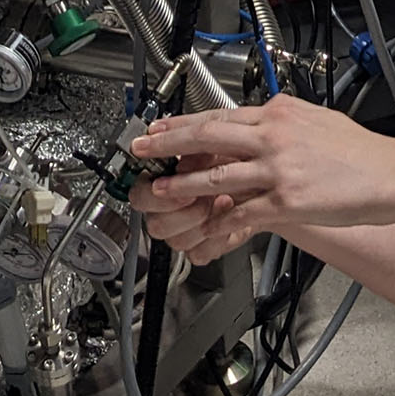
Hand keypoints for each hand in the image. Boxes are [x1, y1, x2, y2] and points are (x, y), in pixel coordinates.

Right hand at [130, 151, 255, 263]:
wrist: (255, 178)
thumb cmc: (228, 156)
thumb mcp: (211, 143)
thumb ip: (192, 145)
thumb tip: (180, 142)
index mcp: (157, 183)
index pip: (139, 196)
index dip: (156, 192)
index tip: (176, 179)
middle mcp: (166, 210)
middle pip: (155, 225)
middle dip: (182, 210)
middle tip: (201, 194)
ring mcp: (182, 230)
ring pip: (177, 242)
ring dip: (202, 222)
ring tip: (225, 200)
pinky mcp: (202, 246)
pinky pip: (200, 254)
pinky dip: (218, 239)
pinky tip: (231, 220)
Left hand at [131, 95, 394, 234]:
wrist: (391, 174)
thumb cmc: (360, 152)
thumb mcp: (317, 120)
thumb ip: (283, 122)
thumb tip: (260, 122)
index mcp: (280, 113)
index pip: (222, 115)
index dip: (187, 123)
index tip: (163, 127)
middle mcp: (274, 136)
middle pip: (210, 135)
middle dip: (170, 142)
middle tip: (142, 147)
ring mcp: (278, 170)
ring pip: (217, 175)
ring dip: (182, 185)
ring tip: (158, 190)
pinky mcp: (287, 202)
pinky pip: (243, 214)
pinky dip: (219, 225)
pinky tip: (203, 231)